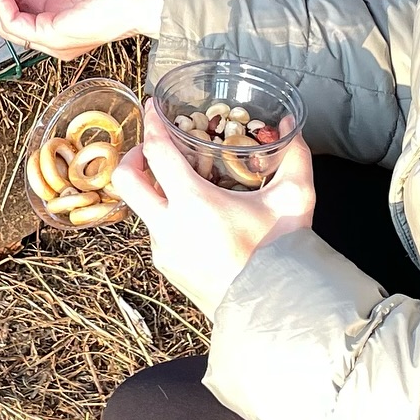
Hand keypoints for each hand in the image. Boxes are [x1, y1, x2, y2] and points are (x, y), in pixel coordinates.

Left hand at [112, 101, 315, 317]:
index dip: (152, 124)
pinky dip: (168, 218)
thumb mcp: (294, 200)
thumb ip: (294, 157)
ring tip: (184, 185)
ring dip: (155, 191)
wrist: (276, 312)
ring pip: (142, 209)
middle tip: (152, 149)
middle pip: (125, 180)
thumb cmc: (283, 255)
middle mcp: (169, 226)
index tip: (152, 108)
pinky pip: (158, 234)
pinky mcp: (169, 270)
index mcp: (194, 203)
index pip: (157, 151)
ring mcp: (165, 251)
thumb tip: (292, 128)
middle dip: (133, 156)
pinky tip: (196, 219)